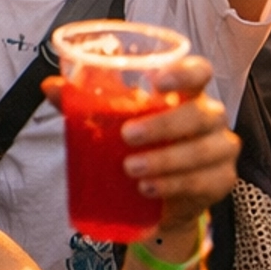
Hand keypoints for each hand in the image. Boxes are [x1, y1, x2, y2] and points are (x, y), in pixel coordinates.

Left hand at [44, 54, 237, 234]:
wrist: (158, 197)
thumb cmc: (139, 146)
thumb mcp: (113, 122)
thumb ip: (83, 102)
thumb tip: (50, 87)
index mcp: (186, 94)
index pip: (198, 72)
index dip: (184, 73)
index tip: (156, 81)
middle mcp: (209, 117)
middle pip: (201, 114)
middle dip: (164, 125)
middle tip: (127, 136)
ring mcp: (220, 149)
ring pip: (203, 150)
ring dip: (166, 160)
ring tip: (131, 169)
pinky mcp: (220, 181)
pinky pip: (203, 181)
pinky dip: (174, 184)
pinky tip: (149, 189)